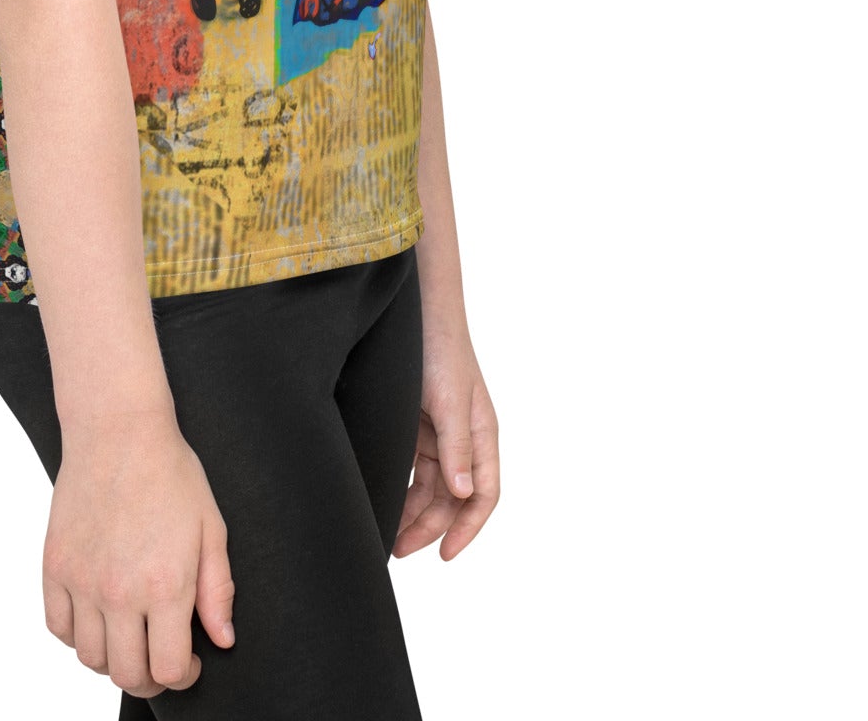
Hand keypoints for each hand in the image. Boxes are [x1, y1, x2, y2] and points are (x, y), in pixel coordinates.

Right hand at [43, 409, 236, 697]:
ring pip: (90, 657)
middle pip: (127, 674)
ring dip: (112, 658)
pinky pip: (58, 628)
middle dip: (149, 678)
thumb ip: (218, 590)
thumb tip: (222, 640)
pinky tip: (97, 617)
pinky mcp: (54, 566)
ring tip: (130, 636)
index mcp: (165, 584)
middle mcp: (119, 590)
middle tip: (160, 658)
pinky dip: (76, 635)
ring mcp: (81, 580)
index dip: (184, 677)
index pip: (168, 670)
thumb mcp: (211, 528)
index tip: (190, 662)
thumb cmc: (170, 473)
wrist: (118, 430)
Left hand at [392, 318, 499, 559]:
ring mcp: (439, 434)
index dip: (468, 529)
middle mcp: (463, 440)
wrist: (418, 312)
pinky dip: (401, 489)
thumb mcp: (449, 400)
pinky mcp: (416, 427)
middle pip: (452, 499)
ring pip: (430, 489)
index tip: (445, 555)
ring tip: (388, 536)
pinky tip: (384, 503)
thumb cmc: (441, 350)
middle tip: (398, 549)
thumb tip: (464, 493)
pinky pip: (412, 470)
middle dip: (429, 527)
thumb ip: (457, 447)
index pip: (483, 494)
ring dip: (412, 513)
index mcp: (481, 436)